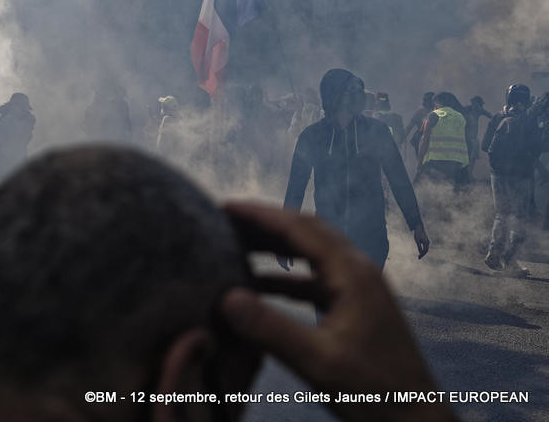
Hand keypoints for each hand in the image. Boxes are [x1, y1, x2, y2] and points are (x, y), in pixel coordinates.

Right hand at [221, 202, 457, 421]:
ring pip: (311, 253)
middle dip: (265, 223)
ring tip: (235, 246)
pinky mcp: (356, 307)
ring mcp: (359, 288)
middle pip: (306, 232)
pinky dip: (286, 276)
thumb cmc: (374, 392)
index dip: (260, 214)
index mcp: (353, 273)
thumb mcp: (317, 361)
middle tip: (225, 221)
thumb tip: (226, 297)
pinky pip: (315, 279)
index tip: (225, 207)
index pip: (300, 227)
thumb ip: (270, 328)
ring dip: (275, 248)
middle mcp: (358, 270)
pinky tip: (259, 287)